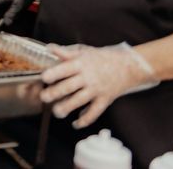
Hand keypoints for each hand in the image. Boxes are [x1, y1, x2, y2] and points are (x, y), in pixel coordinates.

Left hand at [41, 42, 158, 127]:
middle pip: (69, 87)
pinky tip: (76, 123)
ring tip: (56, 112)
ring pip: (80, 101)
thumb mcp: (84, 51)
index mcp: (81, 64)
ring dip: (67, 107)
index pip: (65, 69)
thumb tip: (49, 48)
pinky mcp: (105, 99)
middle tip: (44, 97)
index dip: (54, 74)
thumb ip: (66, 52)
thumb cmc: (101, 58)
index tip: (44, 78)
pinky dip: (86, 120)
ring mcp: (97, 89)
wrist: (128, 66)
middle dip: (55, 93)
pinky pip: (95, 112)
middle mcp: (88, 77)